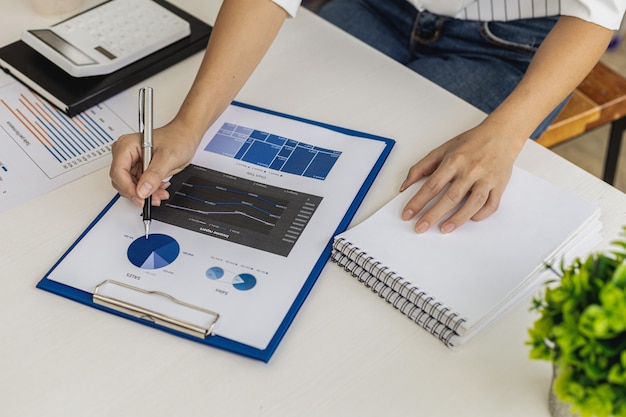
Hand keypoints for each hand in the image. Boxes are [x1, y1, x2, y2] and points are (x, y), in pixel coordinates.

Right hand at [109, 121, 201, 206]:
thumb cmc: (177, 138)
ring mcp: (132, 162)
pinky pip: (139, 186)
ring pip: (131, 186)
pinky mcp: (139, 169)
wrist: (186, 136)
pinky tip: (160, 189)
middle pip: (122, 181)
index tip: (140, 198)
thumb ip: (154, 174)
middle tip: (154, 198)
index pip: (118, 171)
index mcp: (127, 145)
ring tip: (160, 193)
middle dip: (138, 192)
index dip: (128, 188)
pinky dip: (149, 191)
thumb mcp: (167, 157)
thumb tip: (142, 190)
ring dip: (145, 194)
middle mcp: (126, 154)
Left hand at [399, 124, 523, 232]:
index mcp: (454, 160)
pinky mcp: (499, 185)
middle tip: (420, 228)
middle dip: (433, 215)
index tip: (408, 214)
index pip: (432, 185)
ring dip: (458, 218)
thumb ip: (422, 167)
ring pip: (473, 203)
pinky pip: (491, 204)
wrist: (502, 134)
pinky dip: (481, 214)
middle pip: (450, 197)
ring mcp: (487, 178)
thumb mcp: (443, 149)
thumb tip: (405, 185)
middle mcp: (471, 170)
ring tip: (444, 228)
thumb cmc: (472, 142)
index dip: (418, 202)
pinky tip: (470, 219)